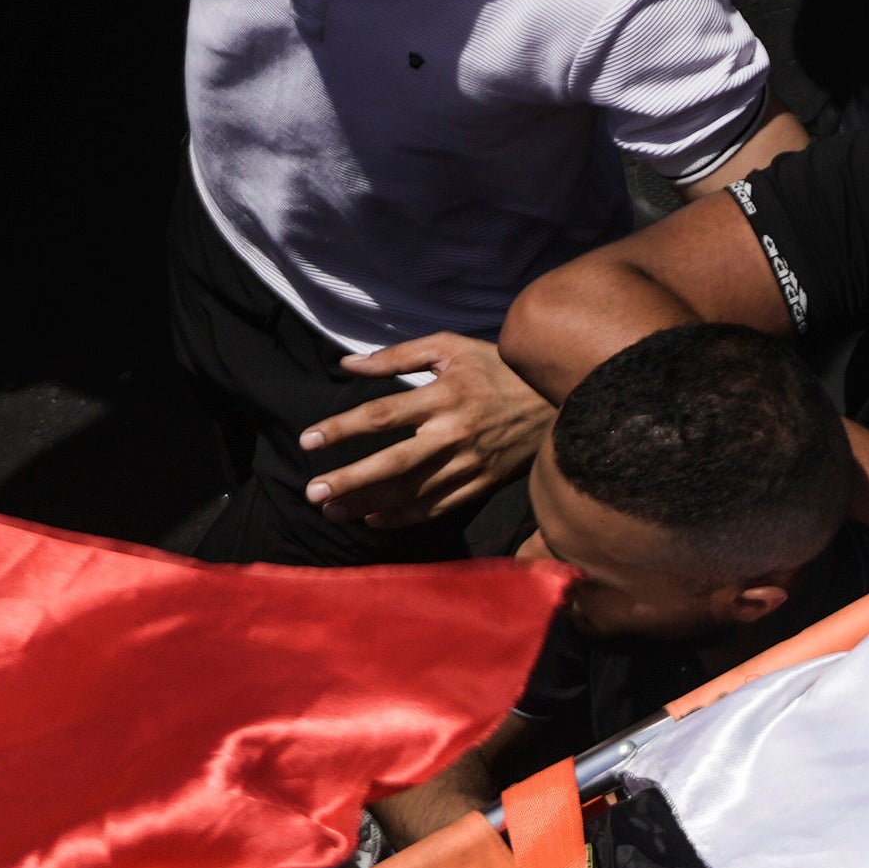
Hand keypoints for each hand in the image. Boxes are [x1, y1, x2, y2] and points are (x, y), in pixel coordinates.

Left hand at [299, 334, 548, 529]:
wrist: (560, 400)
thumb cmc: (498, 368)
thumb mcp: (451, 348)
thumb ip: (398, 356)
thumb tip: (348, 365)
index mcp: (443, 396)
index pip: (381, 415)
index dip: (342, 429)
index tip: (309, 441)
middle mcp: (453, 434)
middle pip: (392, 463)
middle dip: (349, 480)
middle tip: (313, 493)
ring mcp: (469, 464)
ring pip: (411, 491)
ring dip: (368, 503)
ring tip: (332, 511)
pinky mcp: (482, 485)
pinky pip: (437, 507)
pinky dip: (404, 517)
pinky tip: (373, 519)